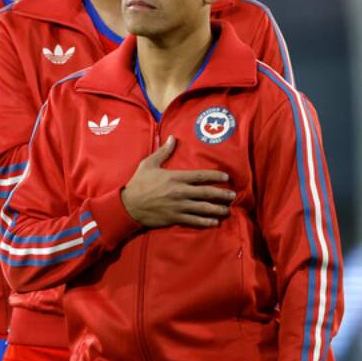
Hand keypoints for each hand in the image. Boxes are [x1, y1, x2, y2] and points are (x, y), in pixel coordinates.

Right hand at [120, 136, 234, 227]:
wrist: (128, 205)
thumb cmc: (138, 183)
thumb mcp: (148, 164)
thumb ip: (163, 152)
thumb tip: (172, 138)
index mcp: (175, 178)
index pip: (200, 176)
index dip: (215, 176)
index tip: (226, 177)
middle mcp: (180, 192)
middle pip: (206, 193)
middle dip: (221, 194)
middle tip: (233, 196)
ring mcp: (178, 206)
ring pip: (203, 208)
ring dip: (217, 209)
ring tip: (227, 210)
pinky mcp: (175, 218)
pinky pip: (194, 220)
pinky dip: (206, 221)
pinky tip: (214, 222)